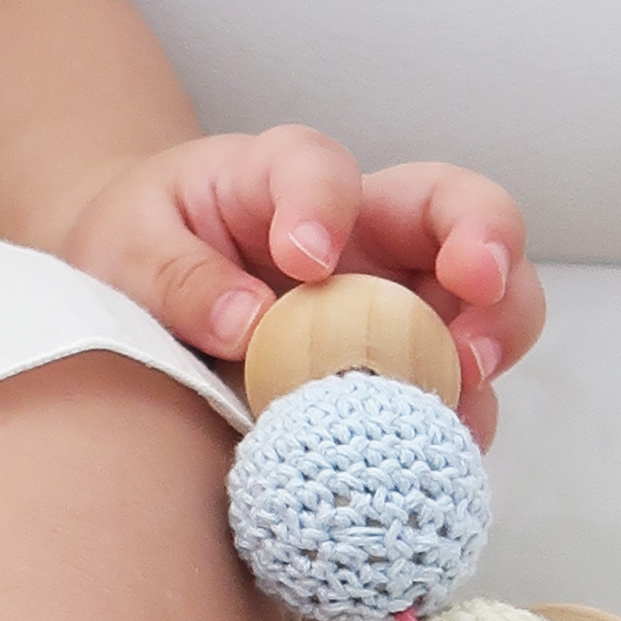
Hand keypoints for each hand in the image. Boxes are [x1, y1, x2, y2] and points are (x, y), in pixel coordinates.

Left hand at [58, 126, 542, 447]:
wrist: (139, 303)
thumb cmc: (138, 253)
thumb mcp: (127, 250)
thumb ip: (178, 276)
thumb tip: (249, 323)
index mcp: (284, 181)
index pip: (319, 168)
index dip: (323, 203)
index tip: (303, 256)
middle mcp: (365, 234)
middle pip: (460, 211)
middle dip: (487, 243)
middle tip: (475, 289)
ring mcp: (397, 306)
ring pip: (486, 306)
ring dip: (493, 339)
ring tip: (466, 385)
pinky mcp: (402, 377)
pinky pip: (455, 399)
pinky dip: (459, 424)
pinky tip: (439, 452)